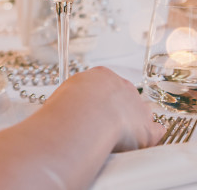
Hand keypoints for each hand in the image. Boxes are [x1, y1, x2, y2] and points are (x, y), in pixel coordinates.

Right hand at [47, 66, 162, 153]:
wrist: (86, 116)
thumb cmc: (70, 105)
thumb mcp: (63, 93)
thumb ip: (68, 97)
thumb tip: (61, 108)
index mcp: (102, 76)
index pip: (104, 85)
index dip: (98, 99)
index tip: (92, 108)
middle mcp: (122, 87)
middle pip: (124, 97)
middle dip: (116, 108)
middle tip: (103, 123)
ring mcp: (137, 106)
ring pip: (141, 112)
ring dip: (134, 121)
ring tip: (120, 135)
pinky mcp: (146, 129)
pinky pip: (156, 130)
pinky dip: (152, 136)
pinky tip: (144, 143)